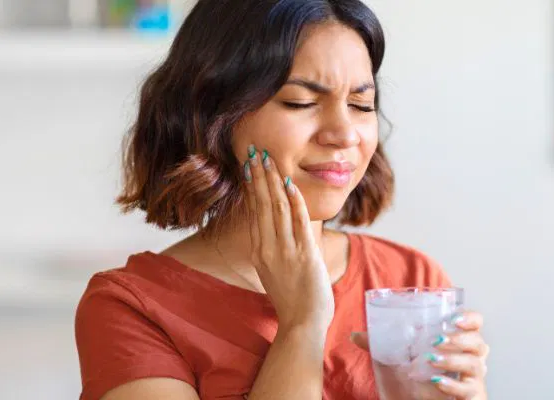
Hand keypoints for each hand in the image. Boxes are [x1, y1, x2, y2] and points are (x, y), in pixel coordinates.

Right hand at [243, 145, 334, 332]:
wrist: (301, 323)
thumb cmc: (292, 300)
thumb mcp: (273, 272)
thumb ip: (271, 251)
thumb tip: (272, 233)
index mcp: (258, 251)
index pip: (254, 212)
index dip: (252, 187)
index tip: (250, 167)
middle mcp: (267, 248)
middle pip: (262, 205)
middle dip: (259, 176)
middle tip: (256, 152)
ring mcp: (285, 251)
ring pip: (277, 208)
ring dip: (273, 181)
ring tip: (269, 160)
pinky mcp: (304, 254)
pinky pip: (298, 222)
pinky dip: (294, 201)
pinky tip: (290, 183)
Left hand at [351, 311, 488, 399]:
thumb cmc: (412, 383)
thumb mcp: (395, 360)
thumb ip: (379, 345)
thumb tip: (354, 335)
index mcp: (457, 343)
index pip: (475, 323)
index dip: (469, 318)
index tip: (452, 318)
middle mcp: (470, 359)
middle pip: (479, 342)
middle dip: (459, 338)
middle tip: (436, 340)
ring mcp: (472, 379)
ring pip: (475, 364)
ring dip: (453, 359)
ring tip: (431, 358)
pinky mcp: (471, 397)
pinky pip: (469, 390)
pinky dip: (452, 384)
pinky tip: (437, 381)